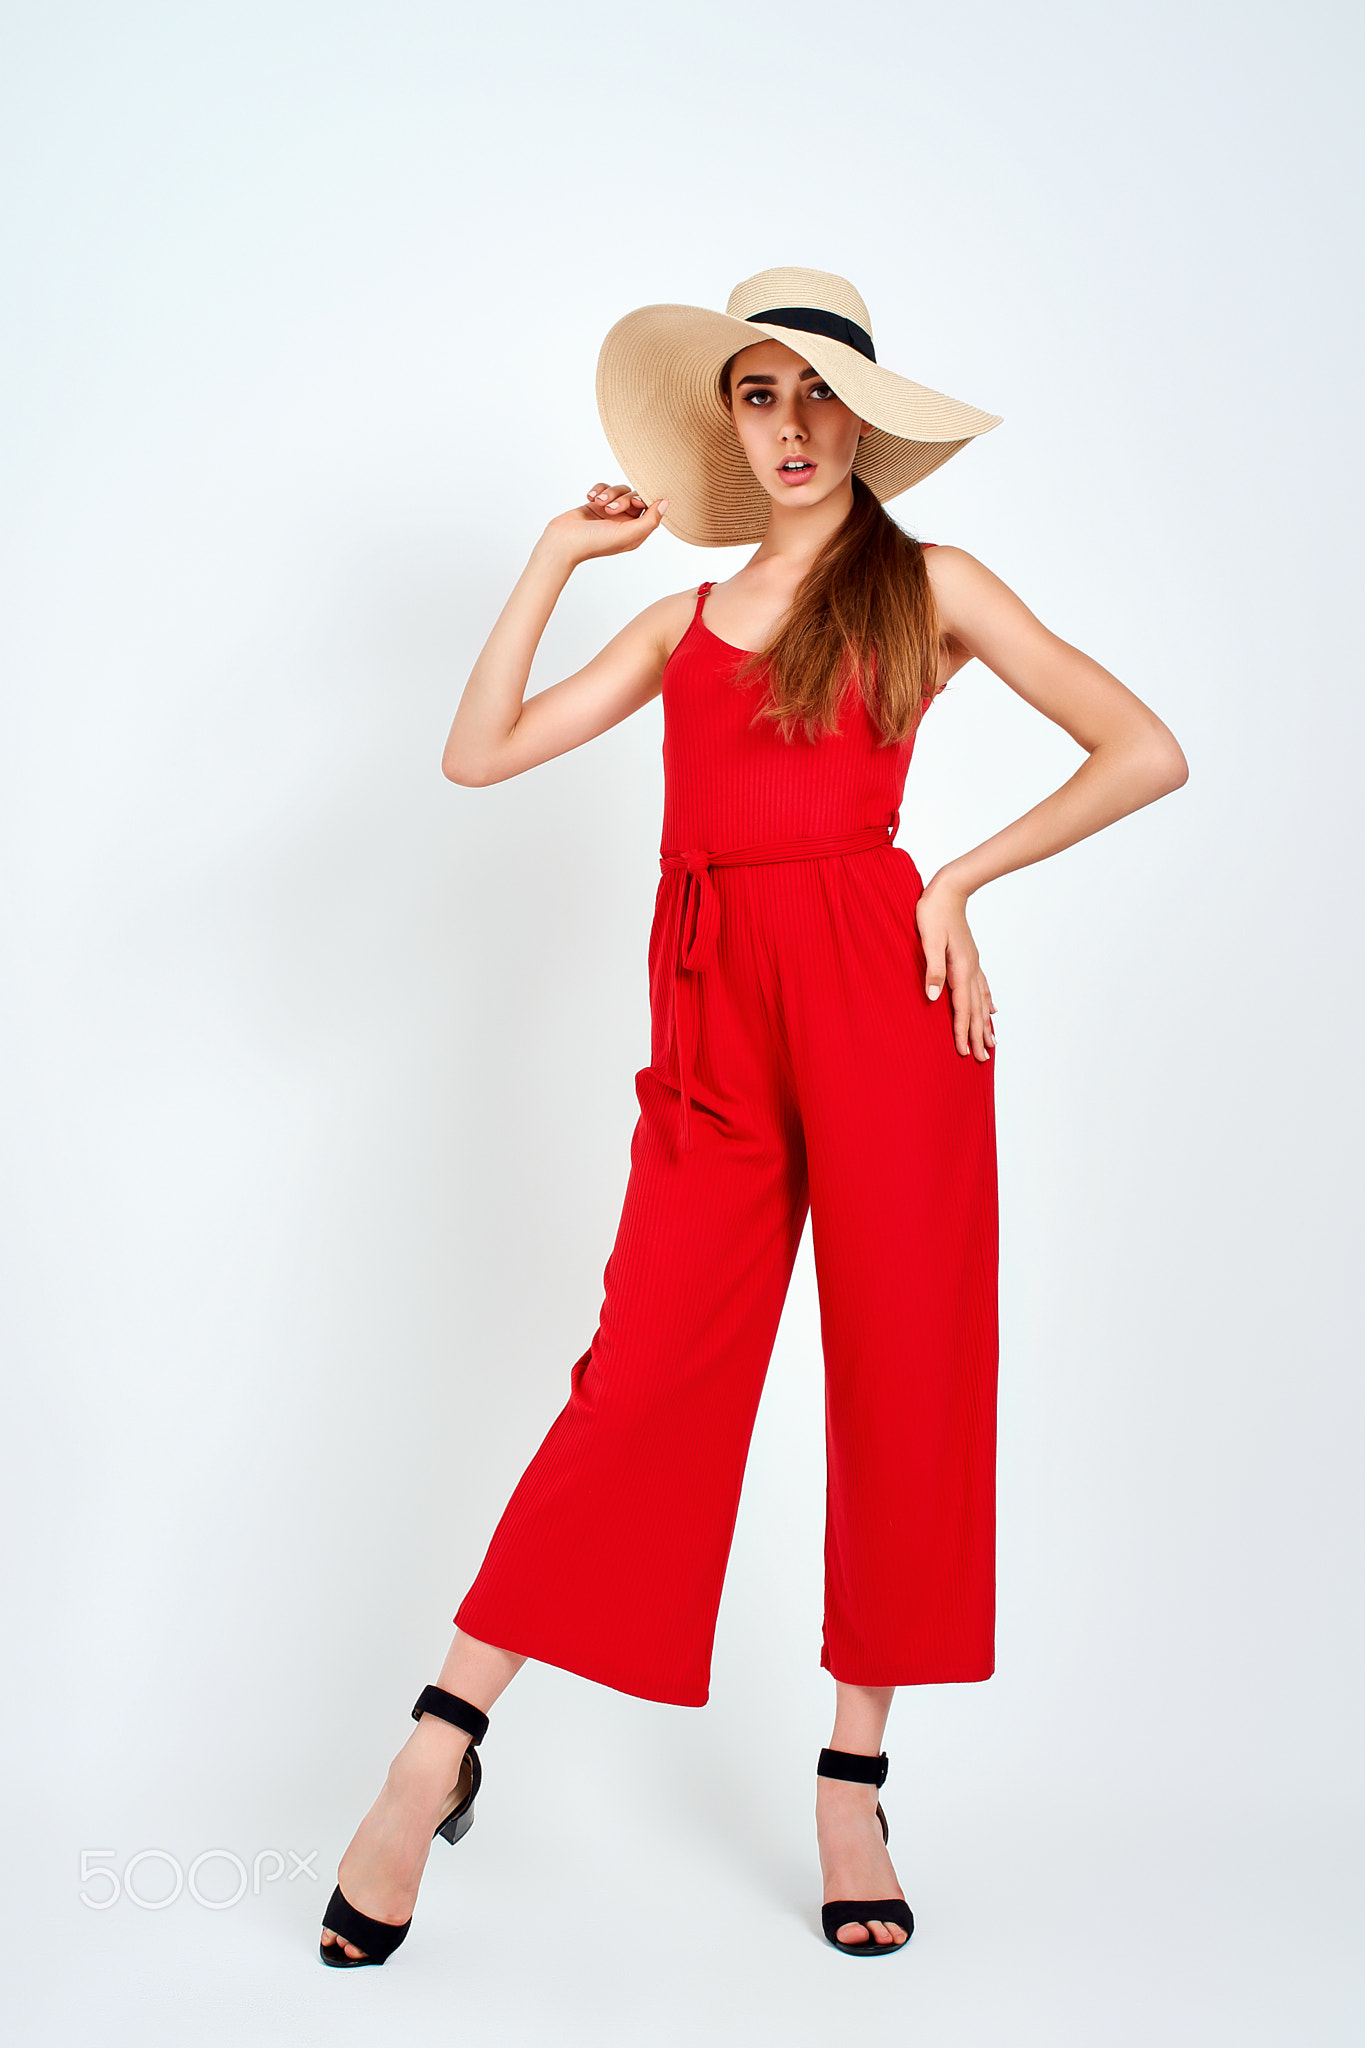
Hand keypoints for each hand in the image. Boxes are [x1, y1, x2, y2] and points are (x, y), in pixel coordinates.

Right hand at [541, 483, 669, 566]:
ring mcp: (609, 513)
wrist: (563, 542)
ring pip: (619, 490)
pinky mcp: (596, 505)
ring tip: (598, 502)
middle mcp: (624, 522)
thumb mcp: (628, 534)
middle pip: (635, 496)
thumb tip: (666, 503)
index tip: (636, 501)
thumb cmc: (595, 543)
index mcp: (635, 532)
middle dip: (623, 498)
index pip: (651, 508)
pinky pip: (604, 487)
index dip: (645, 500)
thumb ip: (650, 520)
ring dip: (609, 493)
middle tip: (610, 508)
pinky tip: (590, 497)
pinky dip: (598, 489)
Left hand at [915, 877, 995, 1060]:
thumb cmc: (933, 912)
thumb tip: (935, 997)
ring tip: (992, 1042)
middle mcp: (971, 969)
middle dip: (978, 1035)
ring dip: (985, 1023)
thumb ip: (932, 969)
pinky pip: (982, 987)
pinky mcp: (970, 958)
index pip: (961, 1008)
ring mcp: (973, 963)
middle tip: (983, 1059)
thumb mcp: (928, 940)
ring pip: (982, 1001)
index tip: (964, 1052)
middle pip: (976, 1009)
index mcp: (960, 968)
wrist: (948, 889)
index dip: (962, 1032)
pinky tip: (993, 1009)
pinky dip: (987, 1002)